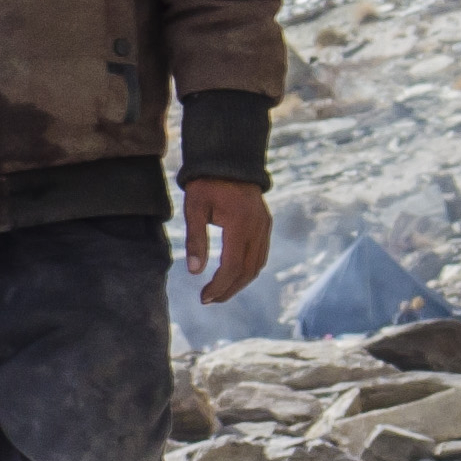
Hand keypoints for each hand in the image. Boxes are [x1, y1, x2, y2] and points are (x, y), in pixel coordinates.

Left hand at [183, 180, 273, 304]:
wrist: (228, 160)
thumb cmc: (206, 183)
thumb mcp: (194, 208)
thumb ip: (195, 239)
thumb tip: (195, 271)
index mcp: (240, 224)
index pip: (233, 266)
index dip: (220, 286)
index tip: (204, 297)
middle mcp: (258, 228)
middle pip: (247, 271)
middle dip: (229, 289)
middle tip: (209, 300)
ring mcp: (264, 227)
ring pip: (257, 265)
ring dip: (240, 282)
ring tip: (219, 293)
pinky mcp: (265, 225)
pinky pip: (260, 254)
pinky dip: (248, 269)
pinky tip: (233, 276)